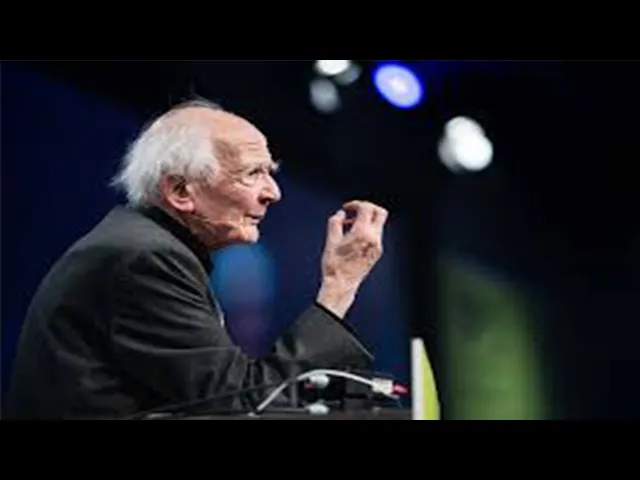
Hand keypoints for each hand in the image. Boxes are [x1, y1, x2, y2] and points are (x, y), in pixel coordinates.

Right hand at [316, 200, 387, 318]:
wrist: (342, 285)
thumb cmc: (334, 264)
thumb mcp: (330, 241)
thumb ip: (335, 222)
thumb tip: (341, 214)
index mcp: (362, 233)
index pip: (367, 208)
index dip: (356, 204)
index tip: (346, 208)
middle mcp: (374, 239)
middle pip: (380, 213)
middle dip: (368, 208)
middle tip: (355, 211)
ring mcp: (377, 246)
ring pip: (378, 224)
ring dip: (366, 220)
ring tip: (349, 226)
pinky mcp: (377, 253)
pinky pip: (376, 235)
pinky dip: (367, 230)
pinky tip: (354, 238)